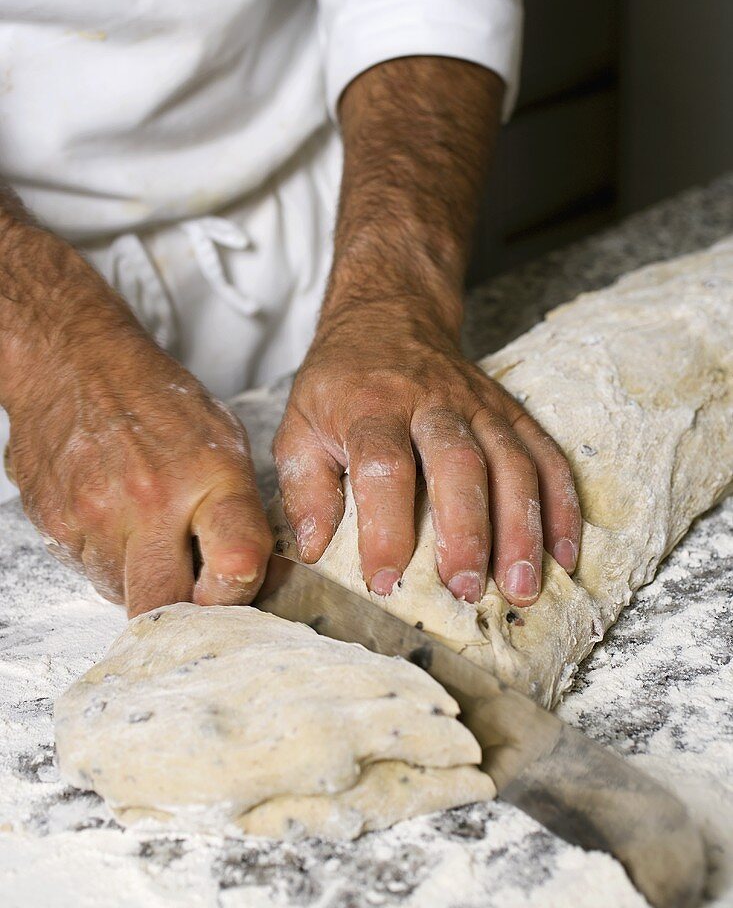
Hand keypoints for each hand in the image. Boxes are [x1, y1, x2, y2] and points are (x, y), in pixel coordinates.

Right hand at [2, 226, 271, 616]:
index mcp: (208, 477)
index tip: (237, 590)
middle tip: (191, 595)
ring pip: (124, 595)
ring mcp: (95, 516)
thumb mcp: (224, 441)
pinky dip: (108, 559)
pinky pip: (88, 571)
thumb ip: (240, 510)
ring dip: (142, 580)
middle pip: (168, 605)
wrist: (75, 364)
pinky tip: (115, 521)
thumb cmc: (156, 400)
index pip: (236, 566)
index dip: (240, 595)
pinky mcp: (55, 524)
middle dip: (183, 612)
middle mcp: (150, 501)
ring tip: (148, 535)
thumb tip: (254, 574)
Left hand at [273, 301, 580, 607]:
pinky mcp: (513, 413)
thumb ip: (304, 490)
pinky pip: (547, 457)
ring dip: (522, 528)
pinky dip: (561, 507)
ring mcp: (481, 406)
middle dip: (467, 532)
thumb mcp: (299, 427)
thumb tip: (314, 552)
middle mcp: (432, 403)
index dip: (384, 526)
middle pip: (459, 464)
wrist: (390, 318)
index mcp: (371, 406)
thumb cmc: (341, 386)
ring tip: (521, 587)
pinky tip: (562, 556)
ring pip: (512, 463)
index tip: (383, 579)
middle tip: (465, 589)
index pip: (382, 465)